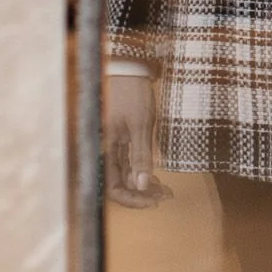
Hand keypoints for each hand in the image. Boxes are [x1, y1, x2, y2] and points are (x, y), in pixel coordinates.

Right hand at [105, 64, 167, 207]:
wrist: (129, 70)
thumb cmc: (132, 94)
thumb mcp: (141, 125)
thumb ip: (140, 156)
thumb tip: (141, 185)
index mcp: (106, 149)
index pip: (113, 189)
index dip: (132, 199)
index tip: (154, 201)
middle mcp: (107, 152)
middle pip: (120, 185)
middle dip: (142, 194)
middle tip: (165, 196)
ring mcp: (115, 147)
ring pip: (126, 176)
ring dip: (144, 185)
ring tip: (165, 189)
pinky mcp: (122, 141)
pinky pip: (129, 165)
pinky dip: (142, 173)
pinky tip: (156, 177)